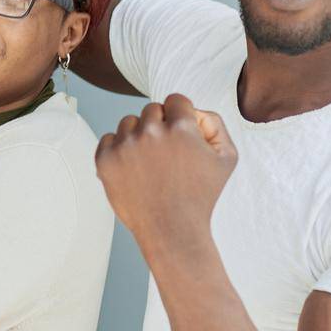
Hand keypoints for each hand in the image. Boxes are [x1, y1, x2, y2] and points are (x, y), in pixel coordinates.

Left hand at [95, 94, 237, 252]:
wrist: (173, 231)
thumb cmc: (201, 196)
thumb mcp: (226, 158)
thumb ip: (214, 123)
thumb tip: (192, 110)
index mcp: (180, 128)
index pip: (175, 100)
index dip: (181, 116)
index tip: (181, 135)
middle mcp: (150, 132)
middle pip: (151, 109)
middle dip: (160, 126)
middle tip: (168, 156)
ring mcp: (125, 146)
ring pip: (129, 122)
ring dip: (139, 137)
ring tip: (152, 165)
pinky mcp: (105, 159)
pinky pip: (109, 138)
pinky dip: (119, 150)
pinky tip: (134, 170)